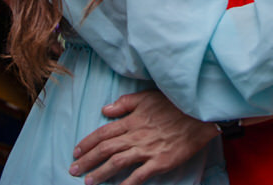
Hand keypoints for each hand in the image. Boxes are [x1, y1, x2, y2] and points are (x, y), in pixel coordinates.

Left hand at [70, 90, 217, 184]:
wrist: (199, 114)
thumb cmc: (174, 103)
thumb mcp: (147, 96)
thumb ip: (125, 103)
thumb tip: (104, 110)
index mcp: (132, 120)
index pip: (103, 132)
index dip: (88, 143)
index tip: (76, 151)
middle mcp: (136, 135)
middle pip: (106, 149)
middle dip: (87, 160)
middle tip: (73, 170)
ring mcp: (148, 149)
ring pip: (118, 162)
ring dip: (101, 172)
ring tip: (88, 182)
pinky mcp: (161, 161)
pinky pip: (140, 175)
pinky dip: (127, 184)